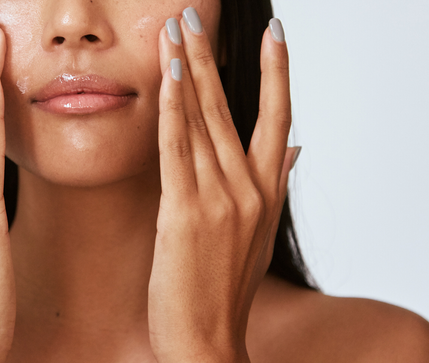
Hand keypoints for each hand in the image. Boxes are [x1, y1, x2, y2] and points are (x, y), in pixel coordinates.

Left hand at [148, 10, 297, 362]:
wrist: (206, 339)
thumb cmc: (226, 287)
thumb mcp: (259, 233)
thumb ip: (277, 183)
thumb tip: (298, 146)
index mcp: (267, 192)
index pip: (278, 118)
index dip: (276, 73)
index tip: (275, 33)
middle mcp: (249, 189)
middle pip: (232, 108)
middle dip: (214, 57)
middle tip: (195, 17)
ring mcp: (220, 199)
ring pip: (203, 121)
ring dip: (190, 70)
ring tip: (176, 31)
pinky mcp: (185, 213)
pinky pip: (178, 150)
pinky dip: (174, 110)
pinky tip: (170, 77)